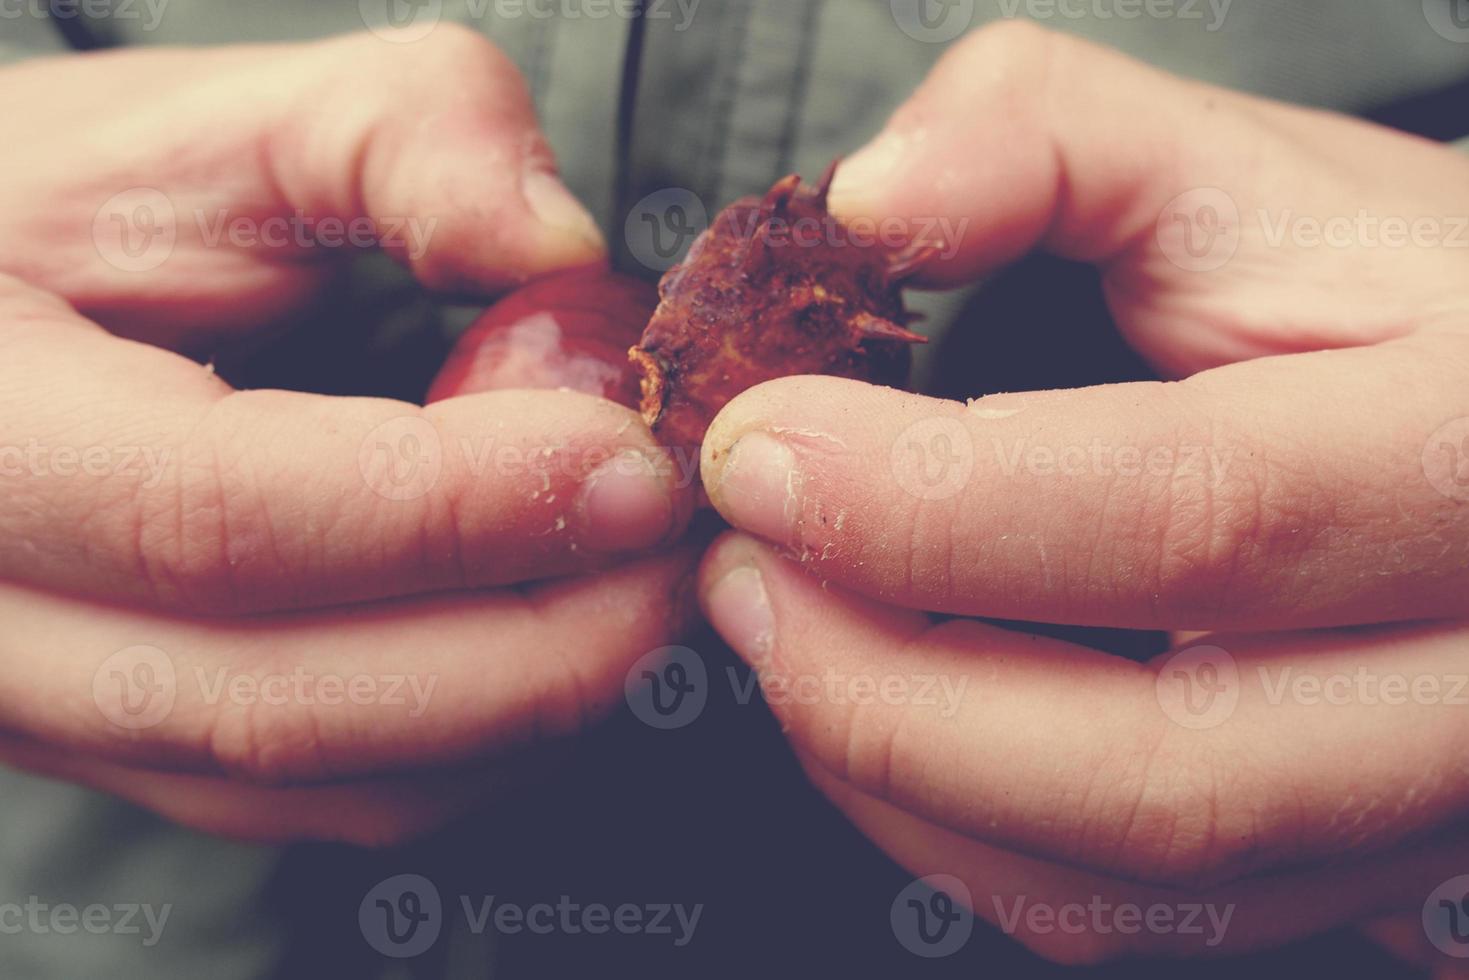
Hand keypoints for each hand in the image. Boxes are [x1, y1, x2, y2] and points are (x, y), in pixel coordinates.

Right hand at [0, 28, 692, 843]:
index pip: (223, 516)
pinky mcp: (135, 740)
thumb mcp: (213, 124)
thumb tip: (557, 245)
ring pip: (316, 781)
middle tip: (678, 550)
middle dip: (529, 645)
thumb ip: (395, 135)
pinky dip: (473, 745)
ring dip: (520, 710)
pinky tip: (561, 645)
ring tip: (645, 592)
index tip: (634, 464)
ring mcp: (56, 705)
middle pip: (283, 700)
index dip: (457, 506)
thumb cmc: (75, 209)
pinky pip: (322, 799)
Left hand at [696, 22, 1468, 963]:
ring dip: (897, 772)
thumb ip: (1041, 136)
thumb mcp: (1231, 165)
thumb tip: (865, 206)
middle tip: (744, 575)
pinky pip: (1123, 918)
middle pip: (1164, 771)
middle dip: (884, 689)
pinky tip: (884, 710)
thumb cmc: (1371, 293)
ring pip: (1130, 883)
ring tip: (788, 632)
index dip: (931, 502)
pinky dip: (956, 832)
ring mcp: (1422, 798)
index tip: (759, 449)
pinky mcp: (1346, 861)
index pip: (1195, 514)